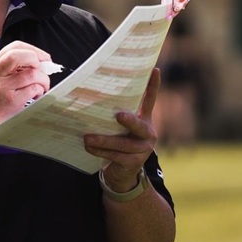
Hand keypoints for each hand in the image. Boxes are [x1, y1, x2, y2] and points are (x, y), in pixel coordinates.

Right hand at [0, 41, 55, 131]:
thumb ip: (16, 67)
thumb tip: (42, 61)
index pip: (14, 47)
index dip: (33, 50)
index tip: (43, 58)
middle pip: (19, 56)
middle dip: (37, 59)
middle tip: (42, 69)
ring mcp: (3, 87)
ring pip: (32, 74)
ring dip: (43, 80)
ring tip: (41, 86)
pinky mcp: (12, 100)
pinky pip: (34, 89)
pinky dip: (40, 91)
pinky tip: (35, 96)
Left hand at [82, 67, 160, 190]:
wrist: (123, 172)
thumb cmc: (119, 141)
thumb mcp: (120, 126)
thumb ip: (113, 113)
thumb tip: (92, 93)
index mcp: (145, 120)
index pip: (150, 100)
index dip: (153, 86)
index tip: (154, 70)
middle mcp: (148, 133)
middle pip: (139, 126)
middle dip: (129, 121)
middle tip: (118, 116)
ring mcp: (143, 149)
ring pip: (122, 143)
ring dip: (103, 140)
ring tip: (87, 138)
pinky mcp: (134, 163)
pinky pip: (115, 156)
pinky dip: (100, 151)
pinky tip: (88, 147)